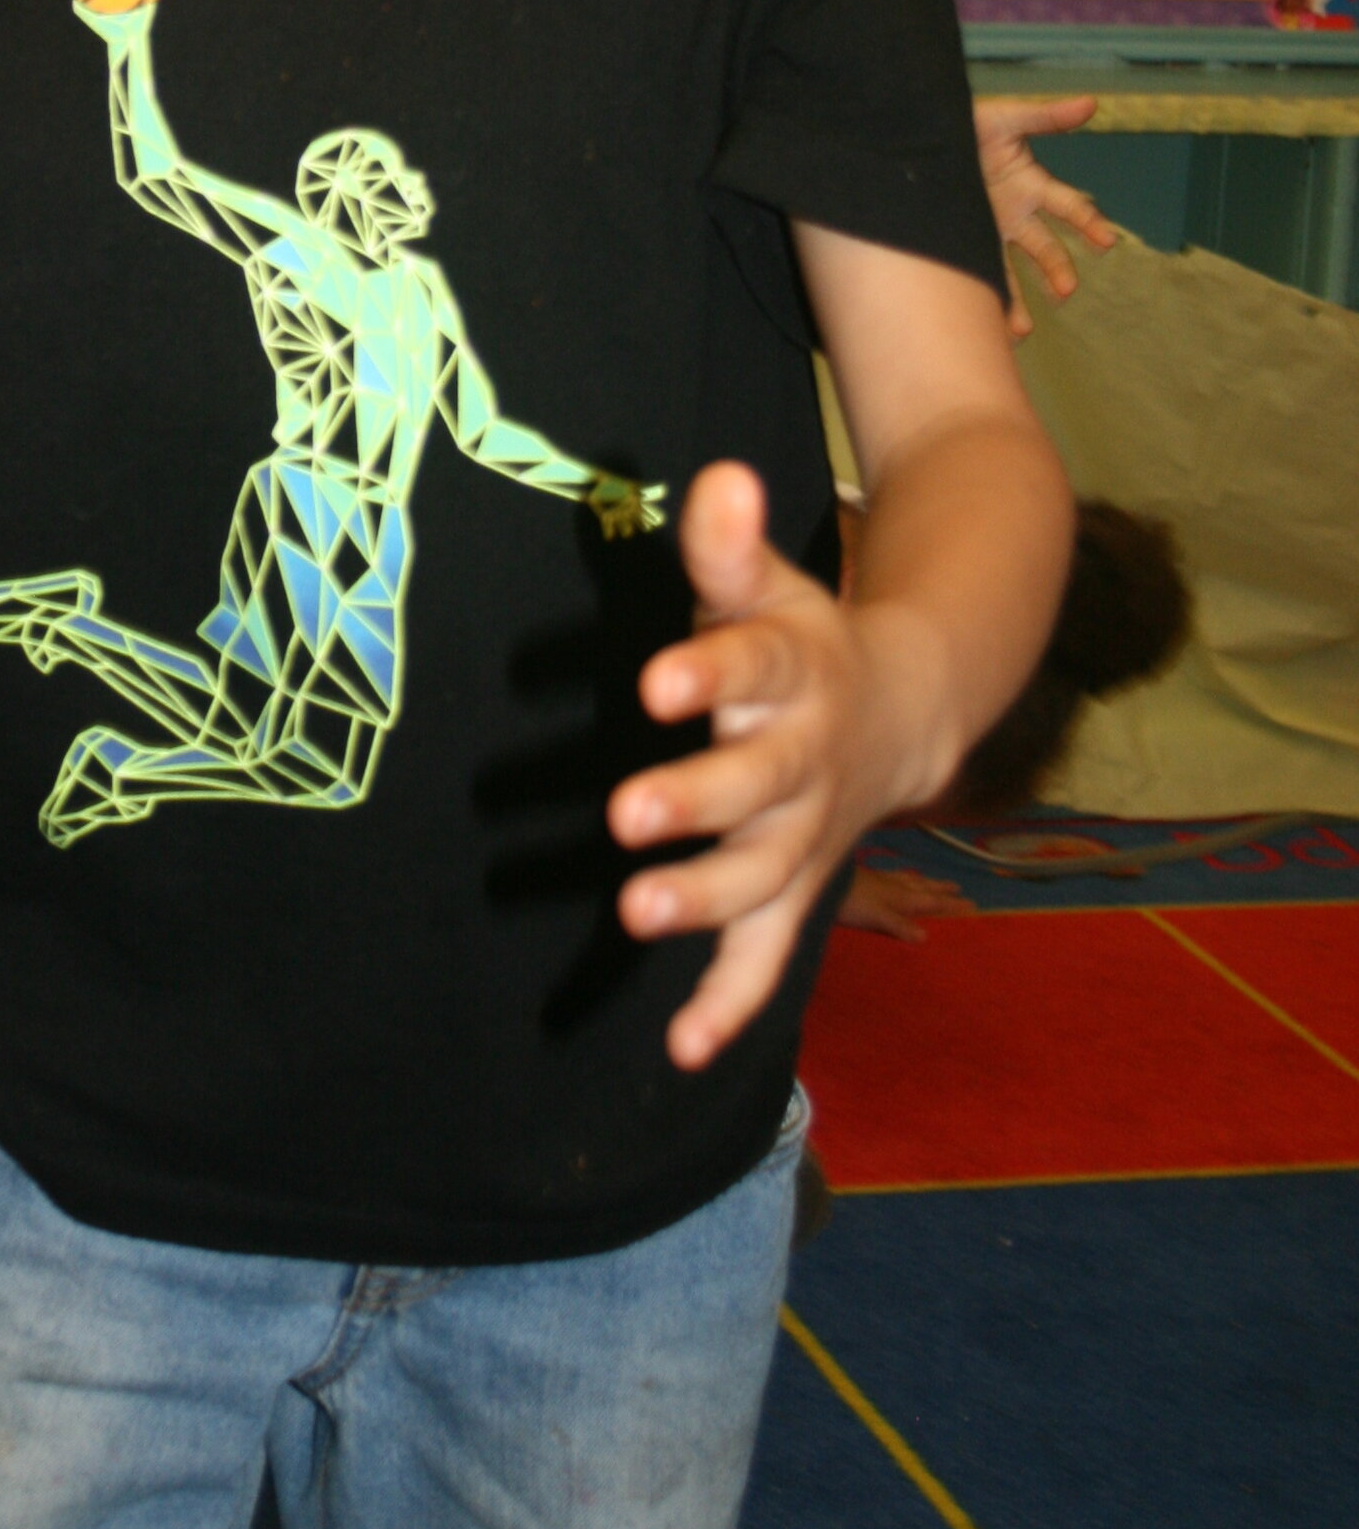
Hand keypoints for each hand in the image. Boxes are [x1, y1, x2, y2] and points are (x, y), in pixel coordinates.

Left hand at [611, 462, 949, 1067]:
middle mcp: (804, 762)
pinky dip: (731, 1003)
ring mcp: (802, 836)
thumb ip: (728, 545)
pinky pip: (767, 956)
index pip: (754, 667)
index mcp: (796, 675)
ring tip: (636, 912)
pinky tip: (682, 1049)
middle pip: (756, 785)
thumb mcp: (771, 586)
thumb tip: (720, 480)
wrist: (902, 715)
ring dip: (702, 898)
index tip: (656, 679)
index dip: (708, 673)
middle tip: (626, 814)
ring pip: (759, 877)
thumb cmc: (803, 641)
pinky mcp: (791, 892)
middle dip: (696, 801)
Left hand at [838, 859, 974, 939]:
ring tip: (936, 882)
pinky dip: (904, 877)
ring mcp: (881, 880)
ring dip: (926, 882)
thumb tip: (925, 937)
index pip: (933, 901)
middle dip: (942, 890)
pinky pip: (894, 876)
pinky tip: (900, 877)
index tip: (972, 905)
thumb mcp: (877, 917)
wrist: (822, 881)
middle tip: (959, 889)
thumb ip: (900, 925)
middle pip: (924, 888)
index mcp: (901, 897)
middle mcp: (895, 886)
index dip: (952, 904)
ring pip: (911, 880)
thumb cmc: (850, 901)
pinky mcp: (867, 877)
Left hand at [972, 95, 1116, 336]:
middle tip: (1066, 291)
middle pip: (1046, 248)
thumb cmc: (969, 123)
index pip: (1070, 207)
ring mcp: (988, 231)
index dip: (1090, 222)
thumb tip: (1092, 104)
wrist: (920, 135)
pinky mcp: (959, 241)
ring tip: (1021, 330)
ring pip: (1010, 272)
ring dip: (1018, 301)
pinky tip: (985, 326)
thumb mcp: (1006, 118)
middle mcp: (1015, 214)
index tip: (1106, 241)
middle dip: (1058, 270)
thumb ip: (1046, 117)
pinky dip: (982, 301)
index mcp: (1031, 184)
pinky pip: (975, 274)